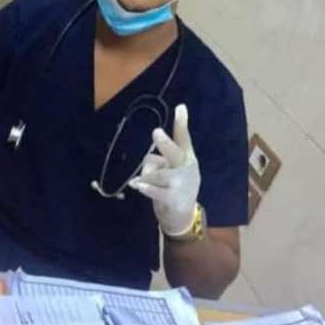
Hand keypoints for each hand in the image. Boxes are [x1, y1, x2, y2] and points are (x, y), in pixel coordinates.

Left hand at [129, 103, 200, 236]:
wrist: (183, 217)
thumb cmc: (175, 186)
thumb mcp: (174, 170)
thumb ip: (163, 160)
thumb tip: (147, 161)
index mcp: (187, 158)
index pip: (184, 138)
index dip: (182, 123)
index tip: (180, 107)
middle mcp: (186, 169)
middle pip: (174, 153)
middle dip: (165, 143)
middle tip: (156, 132)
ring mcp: (180, 184)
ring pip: (157, 173)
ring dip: (146, 176)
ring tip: (141, 181)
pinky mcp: (172, 199)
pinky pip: (154, 190)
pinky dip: (145, 187)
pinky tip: (137, 185)